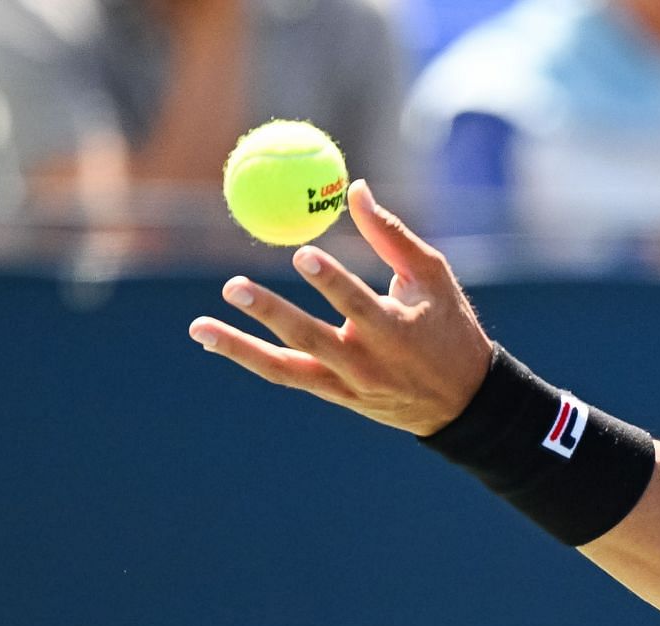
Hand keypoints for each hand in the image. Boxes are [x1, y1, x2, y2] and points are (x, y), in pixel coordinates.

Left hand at [189, 180, 493, 437]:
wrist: (461, 402)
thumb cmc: (449, 328)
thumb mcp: (432, 279)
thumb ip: (392, 236)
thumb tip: (354, 189)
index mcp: (397, 332)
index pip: (359, 305)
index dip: (331, 281)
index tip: (302, 253)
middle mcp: (368, 364)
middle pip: (311, 338)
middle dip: (271, 313)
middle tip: (232, 286)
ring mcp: (347, 385)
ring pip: (286, 367)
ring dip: (240, 347)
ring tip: (198, 326)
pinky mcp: (334, 394)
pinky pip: (285, 375)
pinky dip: (249, 357)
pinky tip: (213, 338)